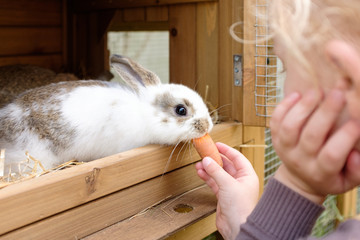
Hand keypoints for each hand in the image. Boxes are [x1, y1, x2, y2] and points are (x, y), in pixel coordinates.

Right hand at [196, 142, 258, 239]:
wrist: (237, 228)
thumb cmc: (241, 208)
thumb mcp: (228, 185)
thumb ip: (216, 171)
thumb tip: (206, 160)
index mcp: (248, 175)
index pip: (237, 157)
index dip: (227, 150)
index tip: (217, 145)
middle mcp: (240, 181)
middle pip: (226, 165)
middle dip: (215, 159)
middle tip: (205, 153)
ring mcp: (231, 188)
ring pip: (218, 174)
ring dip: (209, 168)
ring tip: (199, 164)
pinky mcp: (223, 196)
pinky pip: (214, 182)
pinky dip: (207, 177)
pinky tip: (200, 172)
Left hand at [270, 89, 359, 203]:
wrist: (299, 180)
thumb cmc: (331, 176)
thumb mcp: (348, 180)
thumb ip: (356, 170)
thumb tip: (355, 154)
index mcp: (321, 173)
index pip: (332, 155)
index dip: (345, 138)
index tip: (356, 121)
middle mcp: (300, 160)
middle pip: (311, 136)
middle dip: (325, 113)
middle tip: (338, 93)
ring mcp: (284, 149)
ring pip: (289, 127)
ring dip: (303, 106)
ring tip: (317, 91)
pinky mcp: (275, 138)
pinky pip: (275, 121)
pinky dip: (283, 106)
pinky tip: (297, 94)